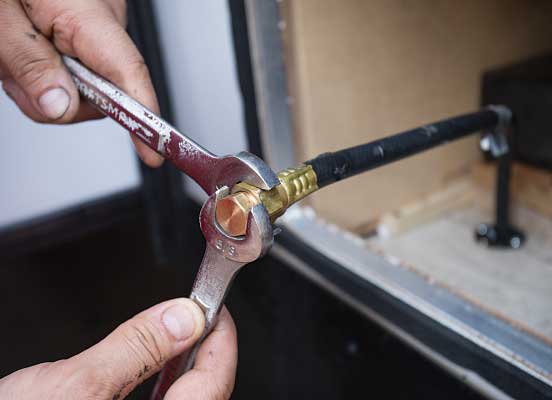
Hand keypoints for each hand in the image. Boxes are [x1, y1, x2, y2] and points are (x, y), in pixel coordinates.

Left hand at [0, 0, 162, 166]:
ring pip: (89, 82)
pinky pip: (83, 64)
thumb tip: (59, 106)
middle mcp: (104, 14)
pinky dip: (53, 66)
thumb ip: (28, 63)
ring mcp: (101, 19)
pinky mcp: (92, 23)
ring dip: (49, 81)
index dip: (143, 117)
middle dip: (60, 98)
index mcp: (86, 10)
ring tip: (17, 54)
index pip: (127, 73)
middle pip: (104, 89)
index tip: (152, 150)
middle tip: (16, 77)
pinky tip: (31, 49)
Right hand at [0, 299, 237, 399]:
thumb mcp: (74, 385)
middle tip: (203, 318)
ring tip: (183, 338)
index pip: (215, 383)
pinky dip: (165, 388)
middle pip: (206, 396)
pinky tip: (156, 375)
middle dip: (208, 353)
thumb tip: (183, 318)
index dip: (222, 340)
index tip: (216, 310)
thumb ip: (135, 348)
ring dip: (188, 371)